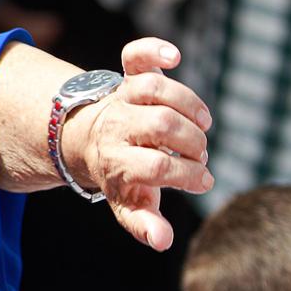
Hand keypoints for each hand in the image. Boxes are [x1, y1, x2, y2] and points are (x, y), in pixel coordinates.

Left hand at [63, 37, 213, 251]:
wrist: (88, 140)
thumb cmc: (120, 176)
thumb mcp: (128, 204)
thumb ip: (144, 223)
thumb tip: (163, 241)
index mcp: (114, 162)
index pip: (155, 166)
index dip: (186, 174)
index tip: (202, 180)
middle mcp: (116, 126)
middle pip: (160, 124)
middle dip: (191, 141)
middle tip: (199, 154)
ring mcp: (121, 99)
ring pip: (154, 88)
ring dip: (188, 103)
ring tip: (202, 123)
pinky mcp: (127, 76)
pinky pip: (136, 56)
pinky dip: (154, 49)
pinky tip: (173, 56)